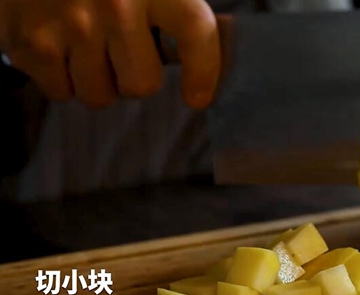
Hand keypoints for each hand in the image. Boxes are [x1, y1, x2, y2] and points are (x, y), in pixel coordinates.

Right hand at [0, 0, 219, 108]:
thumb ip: (173, 10)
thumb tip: (198, 59)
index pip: (195, 30)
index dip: (203, 72)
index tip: (197, 98)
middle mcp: (115, 3)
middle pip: (142, 85)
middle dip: (134, 77)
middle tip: (121, 53)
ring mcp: (72, 25)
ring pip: (100, 96)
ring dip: (96, 81)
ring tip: (86, 46)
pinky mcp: (33, 42)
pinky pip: (61, 93)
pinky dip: (60, 79)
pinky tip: (58, 47)